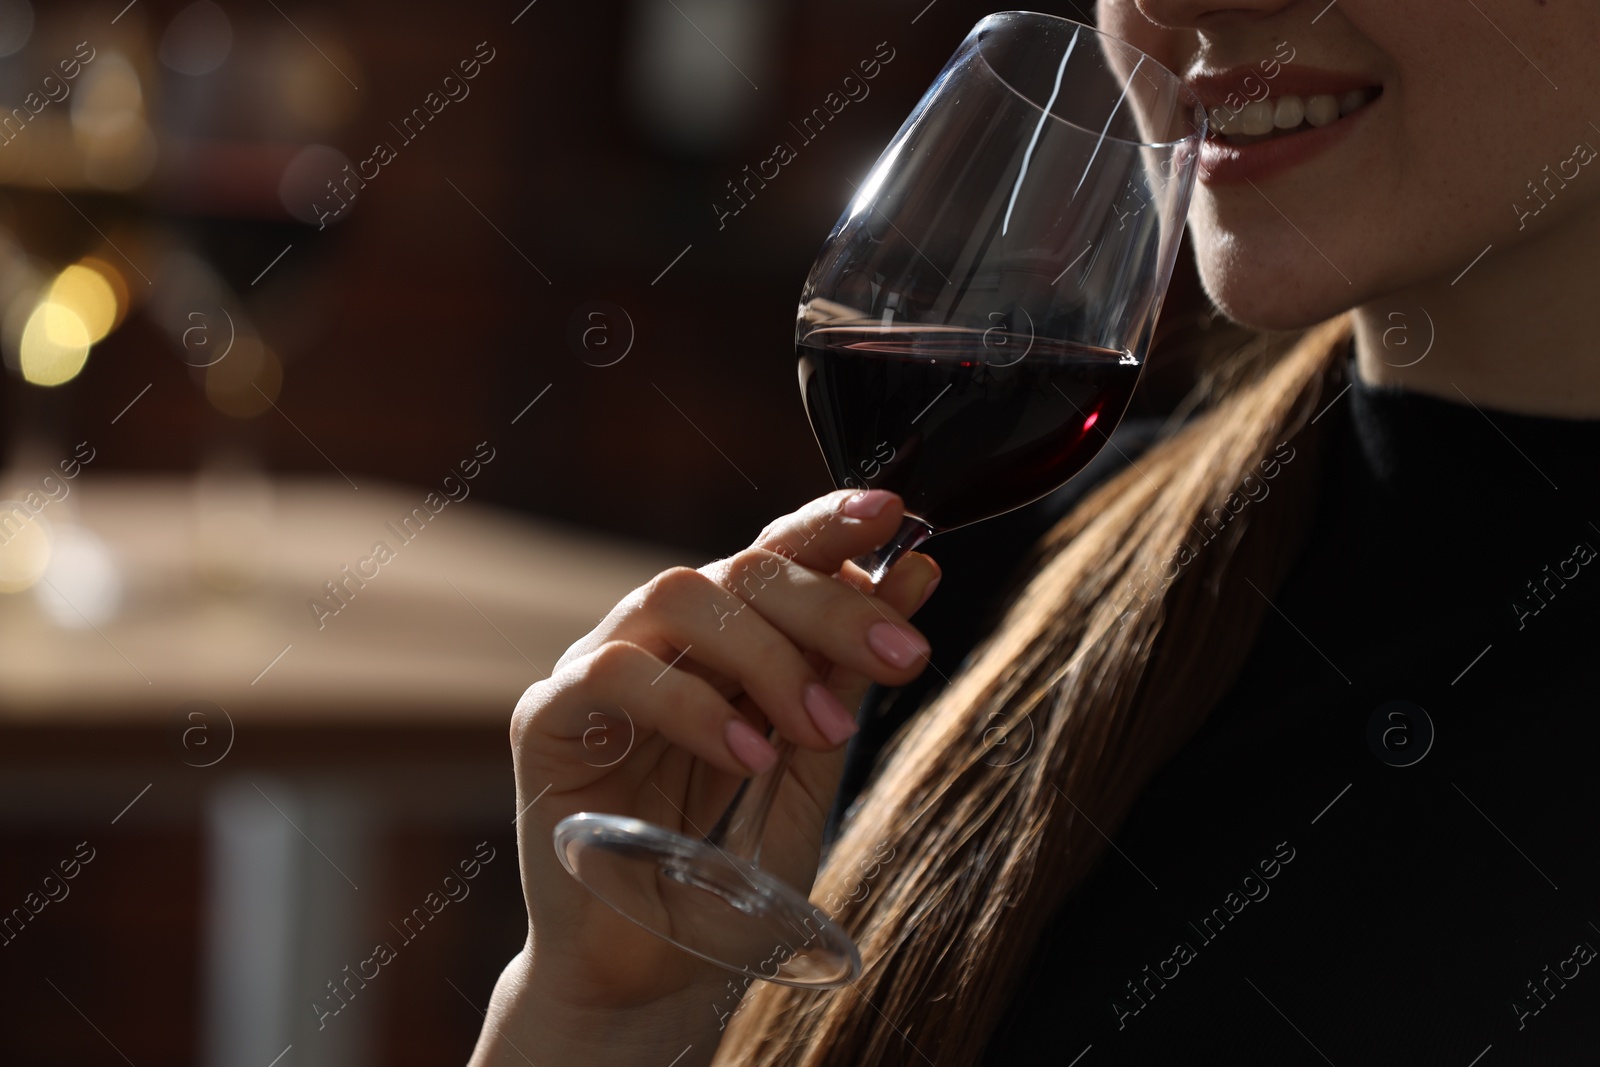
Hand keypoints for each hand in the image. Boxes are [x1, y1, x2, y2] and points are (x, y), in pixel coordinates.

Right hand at [508, 489, 939, 1012]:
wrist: (645, 978)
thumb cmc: (723, 876)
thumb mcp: (809, 770)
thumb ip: (848, 678)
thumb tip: (915, 574)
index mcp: (722, 643)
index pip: (772, 555)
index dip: (827, 524)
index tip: (895, 516)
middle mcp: (660, 642)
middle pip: (738, 570)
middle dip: (829, 603)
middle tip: (902, 655)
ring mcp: (598, 671)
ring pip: (676, 598)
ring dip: (766, 653)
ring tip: (822, 728)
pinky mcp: (546, 720)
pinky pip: (613, 672)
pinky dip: (690, 704)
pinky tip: (748, 754)